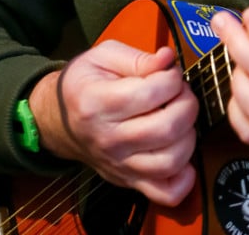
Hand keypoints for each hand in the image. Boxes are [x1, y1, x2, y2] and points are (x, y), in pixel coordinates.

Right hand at [28, 40, 198, 206]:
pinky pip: (164, 192)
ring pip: (170, 162)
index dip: (172, 78)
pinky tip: (183, 154)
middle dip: (187, 103)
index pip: (150, 94)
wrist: (59, 120)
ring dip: (188, 135)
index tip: (171, 72)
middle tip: (181, 92)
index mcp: (98, 103)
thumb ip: (138, 57)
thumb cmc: (84, 84)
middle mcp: (109, 139)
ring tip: (181, 117)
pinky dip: (183, 179)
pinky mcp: (128, 180)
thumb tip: (167, 59)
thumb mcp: (103, 56)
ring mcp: (120, 164)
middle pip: (166, 129)